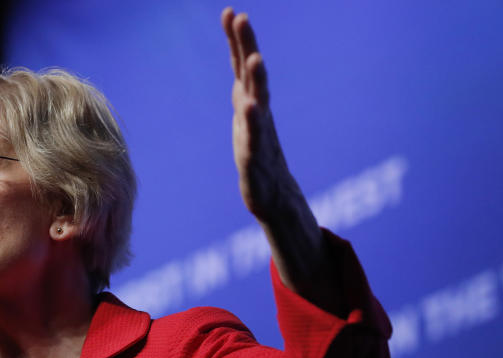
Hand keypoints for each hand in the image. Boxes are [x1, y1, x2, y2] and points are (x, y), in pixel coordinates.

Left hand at [222, 7, 300, 221]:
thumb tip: (243, 57)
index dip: (237, 39)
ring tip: (255, 57)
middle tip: (242, 17)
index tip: (230, 11)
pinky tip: (251, 106)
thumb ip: (245, 85)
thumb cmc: (257, 153)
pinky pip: (255, 136)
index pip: (242, 64)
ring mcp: (259, 133)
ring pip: (259, 100)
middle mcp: (258, 111)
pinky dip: (254, 121)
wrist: (272, 194)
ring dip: (257, 79)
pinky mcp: (255, 157)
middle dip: (247, 46)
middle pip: (251, 74)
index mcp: (251, 100)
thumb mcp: (246, 113)